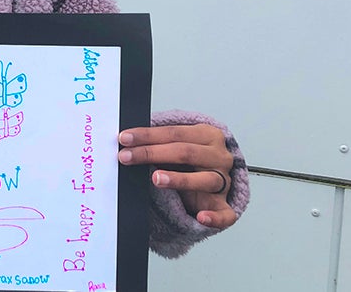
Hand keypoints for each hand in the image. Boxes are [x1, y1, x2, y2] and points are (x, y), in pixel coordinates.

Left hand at [118, 124, 236, 228]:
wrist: (213, 176)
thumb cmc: (188, 159)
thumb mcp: (178, 144)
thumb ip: (159, 142)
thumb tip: (126, 141)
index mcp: (208, 135)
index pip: (175, 133)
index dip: (148, 135)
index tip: (124, 139)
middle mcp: (219, 156)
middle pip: (185, 153)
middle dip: (152, 153)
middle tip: (126, 157)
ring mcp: (224, 182)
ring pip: (205, 180)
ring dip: (179, 179)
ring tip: (156, 179)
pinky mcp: (224, 205)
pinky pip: (225, 214)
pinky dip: (214, 218)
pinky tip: (201, 217)